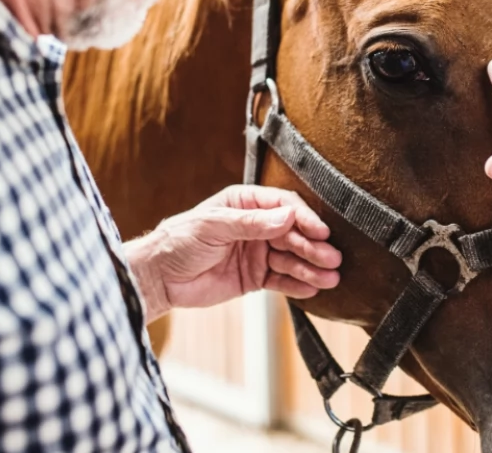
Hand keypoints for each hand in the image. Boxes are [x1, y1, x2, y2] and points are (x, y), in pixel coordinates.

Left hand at [126, 185, 340, 319]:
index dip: (304, 218)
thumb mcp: (213, 226)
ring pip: (291, 259)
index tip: (320, 231)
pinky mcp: (255, 277)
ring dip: (311, 268)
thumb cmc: (180, 240)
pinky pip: (281, 280)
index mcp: (245, 204)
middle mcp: (256, 226)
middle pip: (293, 234)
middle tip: (332, 258)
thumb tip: (287, 216)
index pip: (283, 206)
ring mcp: (257, 252)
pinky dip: (297, 285)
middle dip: (313, 246)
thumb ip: (251, 223)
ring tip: (331, 278)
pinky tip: (314, 289)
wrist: (159, 278)